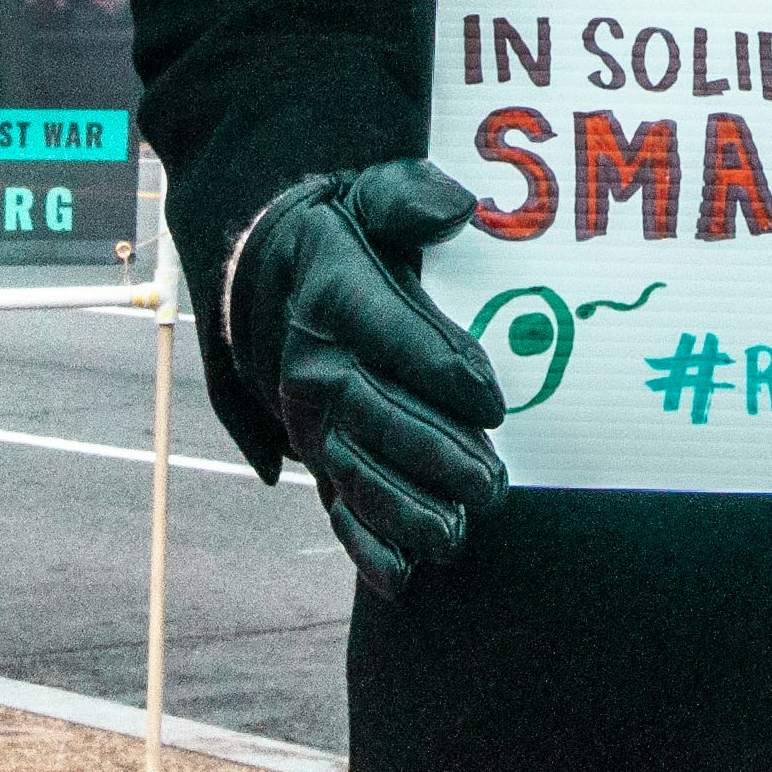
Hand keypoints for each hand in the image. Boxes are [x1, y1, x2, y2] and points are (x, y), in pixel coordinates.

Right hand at [229, 157, 507, 599]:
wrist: (278, 273)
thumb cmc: (351, 231)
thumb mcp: (373, 193)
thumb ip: (412, 197)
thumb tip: (456, 209)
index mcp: (334, 294)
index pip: (389, 332)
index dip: (440, 366)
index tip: (493, 398)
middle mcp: (313, 362)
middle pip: (374, 414)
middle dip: (434, 453)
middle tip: (492, 483)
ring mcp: (311, 418)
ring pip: (355, 471)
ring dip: (405, 510)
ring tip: (457, 535)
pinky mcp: (316, 455)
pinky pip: (336, 506)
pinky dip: (365, 547)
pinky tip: (402, 578)